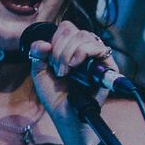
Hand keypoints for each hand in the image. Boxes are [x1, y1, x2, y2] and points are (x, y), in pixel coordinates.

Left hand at [28, 20, 114, 143]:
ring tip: (65, 71)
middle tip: (58, 69)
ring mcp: (96, 57)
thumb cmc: (56, 97)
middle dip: (59, 48)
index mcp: (70, 48)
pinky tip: (75, 66)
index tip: (49, 59)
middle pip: (72, 29)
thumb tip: (44, 43)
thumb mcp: (40, 73)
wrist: (67, 116)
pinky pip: (98, 47)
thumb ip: (37, 54)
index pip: (65, 28)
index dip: (54, 40)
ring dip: (68, 52)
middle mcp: (85, 50)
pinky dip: (82, 52)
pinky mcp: (107, 66)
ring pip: (84, 36)